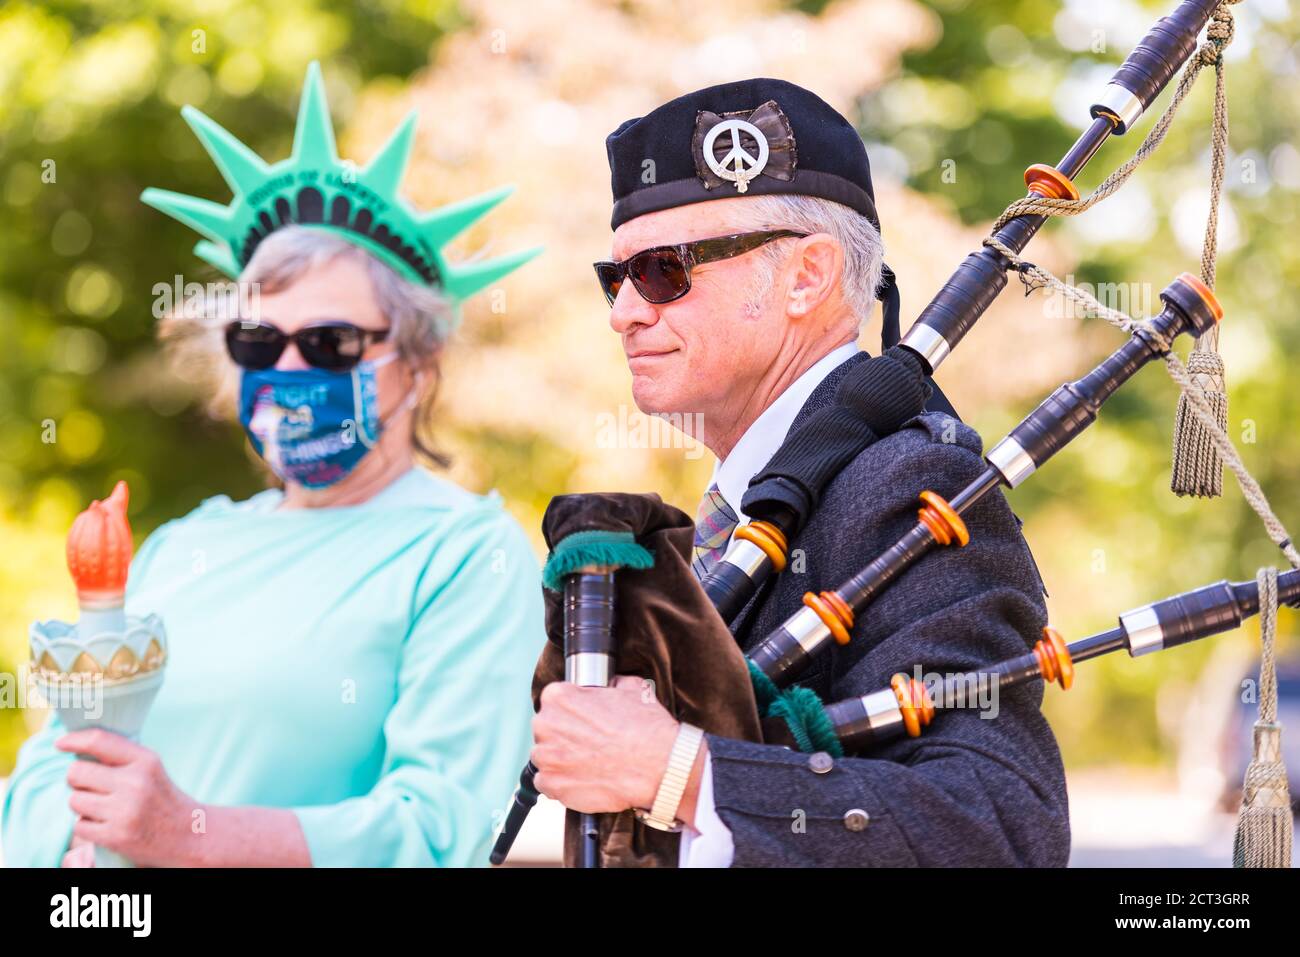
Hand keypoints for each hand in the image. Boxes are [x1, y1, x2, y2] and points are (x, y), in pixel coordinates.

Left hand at [55, 729, 205, 867]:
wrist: (187, 834)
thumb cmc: (162, 797)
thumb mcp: (151, 768)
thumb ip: (120, 756)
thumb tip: (78, 746)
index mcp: (145, 761)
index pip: (99, 741)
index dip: (74, 740)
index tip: (60, 743)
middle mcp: (134, 783)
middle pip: (76, 772)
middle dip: (77, 779)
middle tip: (91, 785)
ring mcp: (124, 811)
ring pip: (74, 800)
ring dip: (82, 805)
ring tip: (103, 807)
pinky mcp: (115, 836)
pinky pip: (79, 825)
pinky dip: (88, 826)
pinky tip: (106, 824)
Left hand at [531, 675, 704, 820]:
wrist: (659, 768)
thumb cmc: (646, 729)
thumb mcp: (632, 688)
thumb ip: (611, 683)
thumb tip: (610, 685)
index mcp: (560, 697)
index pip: (555, 701)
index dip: (572, 711)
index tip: (583, 720)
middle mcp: (546, 724)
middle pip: (547, 728)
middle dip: (564, 735)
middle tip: (588, 743)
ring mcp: (547, 757)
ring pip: (545, 756)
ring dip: (561, 759)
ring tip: (587, 763)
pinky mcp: (552, 785)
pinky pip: (547, 783)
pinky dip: (561, 783)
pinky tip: (583, 779)